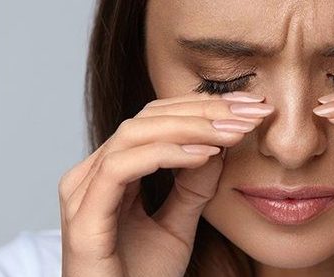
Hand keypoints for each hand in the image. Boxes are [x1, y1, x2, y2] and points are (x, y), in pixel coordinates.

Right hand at [58, 92, 272, 275]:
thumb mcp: (178, 225)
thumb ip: (194, 187)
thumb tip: (220, 145)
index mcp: (111, 172)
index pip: (157, 121)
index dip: (204, 108)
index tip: (250, 109)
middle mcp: (90, 175)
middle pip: (147, 118)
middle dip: (203, 110)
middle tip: (250, 111)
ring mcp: (82, 193)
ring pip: (135, 133)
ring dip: (191, 127)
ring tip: (234, 131)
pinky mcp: (84, 218)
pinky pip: (122, 168)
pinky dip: (166, 154)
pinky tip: (205, 155)